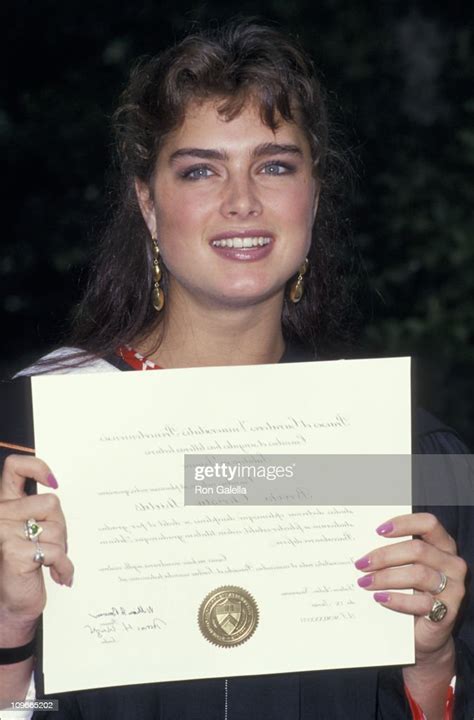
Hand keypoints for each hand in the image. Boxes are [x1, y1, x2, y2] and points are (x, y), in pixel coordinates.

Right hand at [0, 454, 73, 641]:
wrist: (12, 603)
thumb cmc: (27, 562)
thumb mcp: (33, 529)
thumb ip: (40, 509)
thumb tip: (55, 485)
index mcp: (5, 503)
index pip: (15, 467)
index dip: (37, 467)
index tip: (53, 482)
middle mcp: (1, 514)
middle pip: (51, 503)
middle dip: (61, 527)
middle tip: (54, 545)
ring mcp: (4, 532)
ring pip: (56, 526)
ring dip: (62, 546)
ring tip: (51, 560)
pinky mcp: (13, 552)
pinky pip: (55, 551)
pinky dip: (64, 566)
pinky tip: (58, 576)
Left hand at [354, 512, 466, 660]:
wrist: (424, 634)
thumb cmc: (412, 592)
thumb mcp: (406, 568)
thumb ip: (395, 554)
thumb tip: (362, 545)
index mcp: (443, 546)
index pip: (429, 524)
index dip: (404, 523)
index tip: (378, 531)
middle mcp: (452, 564)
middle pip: (418, 549)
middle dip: (384, 556)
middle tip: (361, 564)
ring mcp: (453, 588)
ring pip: (418, 574)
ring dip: (386, 578)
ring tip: (365, 583)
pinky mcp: (447, 612)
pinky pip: (420, 602)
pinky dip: (396, 599)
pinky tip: (379, 599)